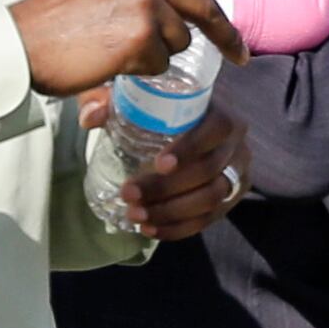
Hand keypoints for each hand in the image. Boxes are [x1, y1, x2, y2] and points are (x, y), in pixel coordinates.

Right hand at [14, 0, 242, 97]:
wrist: (25, 38)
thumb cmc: (59, 13)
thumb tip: (177, 0)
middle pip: (206, 6)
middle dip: (227, 35)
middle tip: (239, 54)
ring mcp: (148, 3)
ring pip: (180, 40)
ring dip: (159, 52)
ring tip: (120, 48)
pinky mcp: (142, 38)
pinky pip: (161, 63)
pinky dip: (142, 69)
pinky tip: (112, 60)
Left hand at [118, 103, 250, 242]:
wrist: (191, 127)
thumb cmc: (161, 109)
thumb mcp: (134, 98)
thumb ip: (108, 99)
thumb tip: (90, 117)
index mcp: (221, 114)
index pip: (216, 130)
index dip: (190, 149)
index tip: (159, 164)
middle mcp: (236, 145)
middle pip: (209, 171)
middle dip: (167, 189)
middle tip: (129, 195)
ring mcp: (238, 174)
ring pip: (211, 200)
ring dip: (171, 212)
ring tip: (136, 215)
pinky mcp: (231, 199)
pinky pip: (210, 219)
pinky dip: (179, 228)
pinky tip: (151, 229)